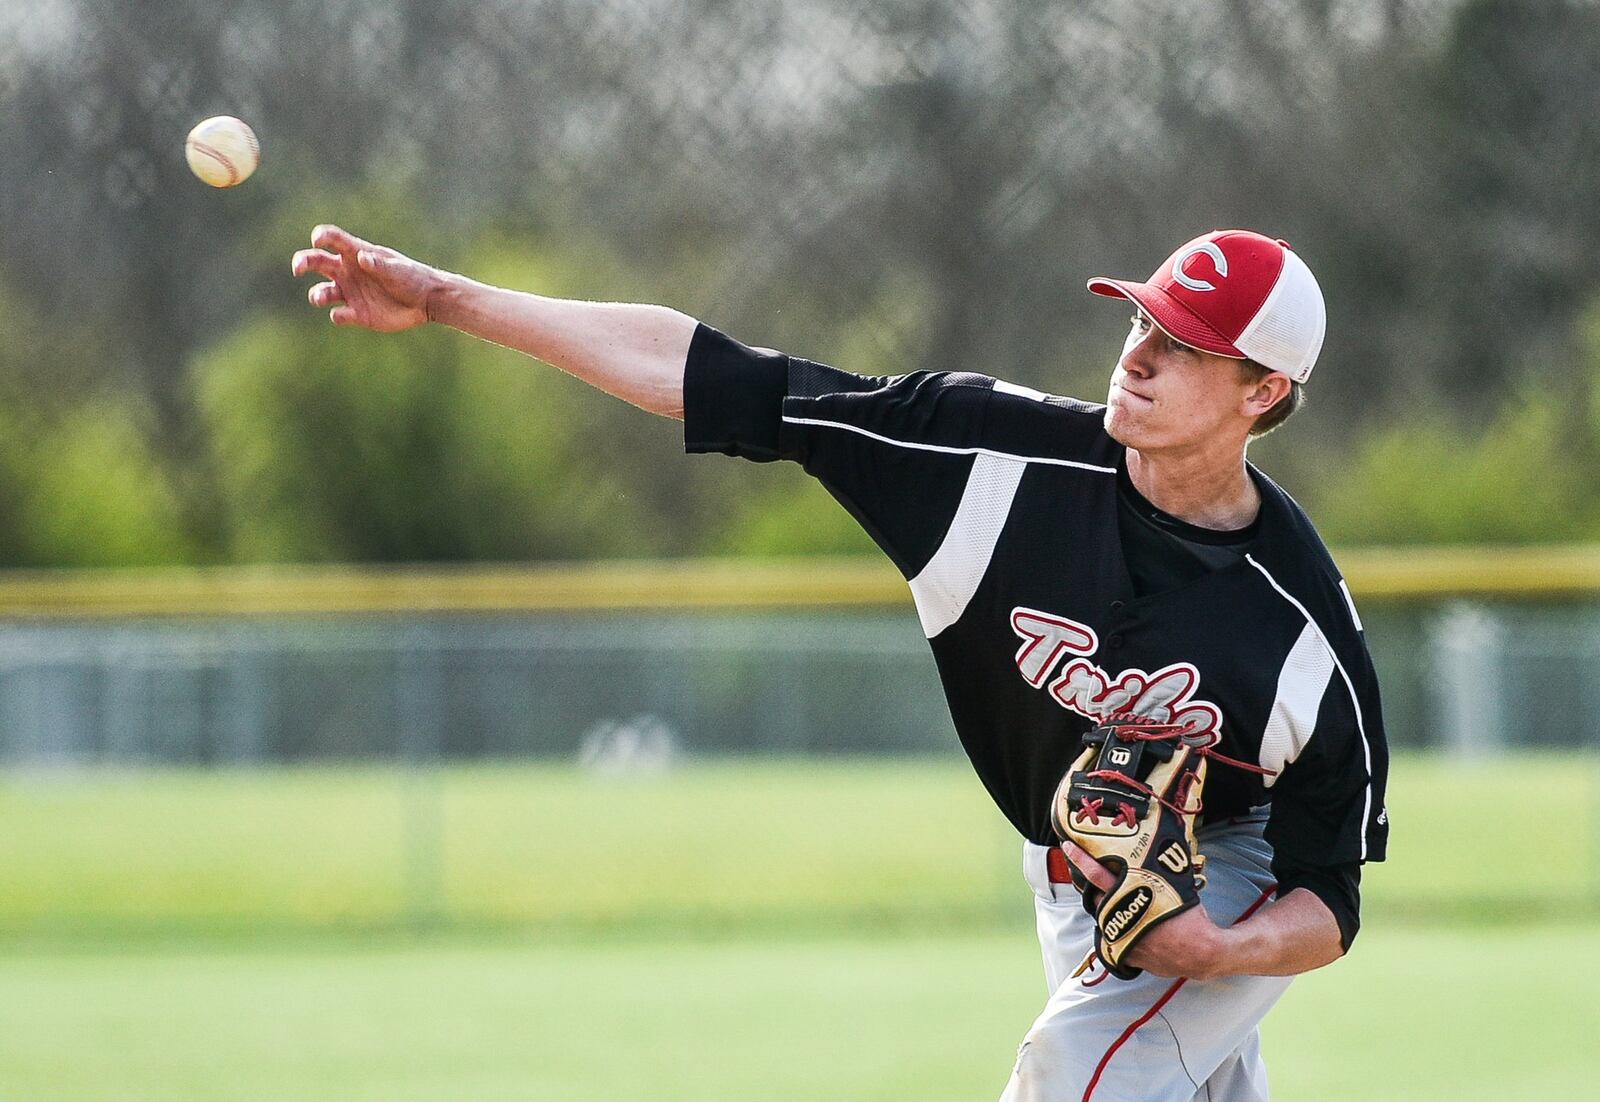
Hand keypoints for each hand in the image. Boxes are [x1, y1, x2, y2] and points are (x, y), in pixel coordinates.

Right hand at [290, 224, 440, 331]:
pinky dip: (338, 316)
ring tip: (322, 297)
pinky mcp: (356, 314)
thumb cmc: (412, 278)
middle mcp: (347, 272)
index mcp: (356, 254)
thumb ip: (380, 265)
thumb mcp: (398, 270)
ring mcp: (350, 293)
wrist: (425, 302)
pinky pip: (338, 315)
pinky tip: (346, 315)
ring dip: (317, 294)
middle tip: (298, 269)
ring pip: (322, 292)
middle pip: (316, 262)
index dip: (321, 236)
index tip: (317, 240)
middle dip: (303, 262)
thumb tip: (362, 258)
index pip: (332, 239)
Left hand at [1060, 840, 1225, 979]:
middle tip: (1085, 874)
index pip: (1098, 873)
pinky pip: (1114, 940)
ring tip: (1114, 902)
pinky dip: (1118, 932)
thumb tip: (1153, 861)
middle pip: (1095, 896)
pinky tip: (1129, 928)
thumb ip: (1155, 877)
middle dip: (1089, 886)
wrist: (1201, 953)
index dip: (1081, 859)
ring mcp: (1121, 937)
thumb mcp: (1174, 889)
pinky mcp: (1125, 954)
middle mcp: (1121, 916)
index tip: (1068, 847)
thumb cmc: (1191, 920)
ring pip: (1102, 918)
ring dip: (1105, 909)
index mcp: (1132, 896)